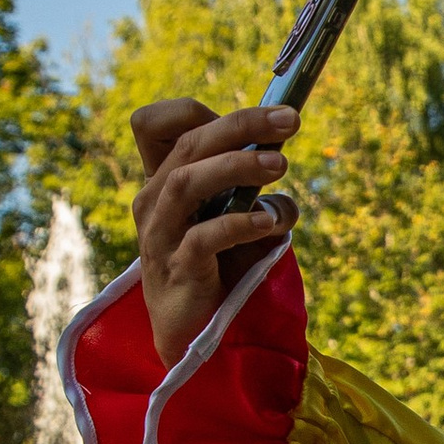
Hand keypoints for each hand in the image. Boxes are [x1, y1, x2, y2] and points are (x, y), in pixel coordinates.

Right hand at [129, 96, 300, 368]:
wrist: (190, 332)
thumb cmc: (214, 268)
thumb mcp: (238, 224)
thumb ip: (258, 201)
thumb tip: (288, 200)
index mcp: (163, 180)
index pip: (153, 124)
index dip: (199, 112)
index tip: (251, 120)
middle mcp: (154, 200)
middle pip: (189, 143)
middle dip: (242, 125)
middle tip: (290, 120)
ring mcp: (161, 234)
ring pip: (186, 182)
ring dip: (238, 167)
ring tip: (281, 165)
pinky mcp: (176, 270)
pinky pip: (202, 239)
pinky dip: (238, 225)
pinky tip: (268, 223)